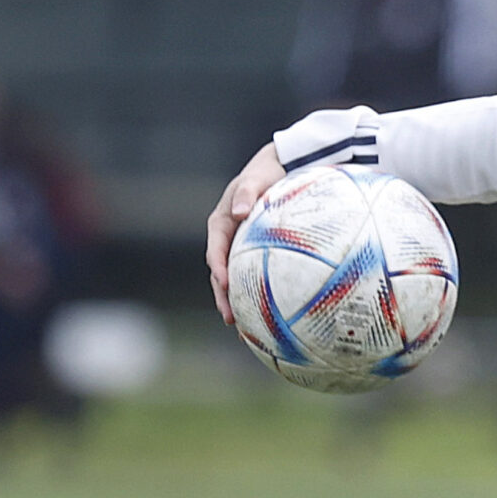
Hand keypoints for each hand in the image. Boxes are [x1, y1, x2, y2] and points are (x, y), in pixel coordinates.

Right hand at [205, 143, 285, 322]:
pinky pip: (253, 276)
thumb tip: (238, 212)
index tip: (223, 284)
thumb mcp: (256, 178)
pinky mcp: (255, 255)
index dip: (218, 269)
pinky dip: (258, 295)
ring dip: (236, 302)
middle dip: (223, 296)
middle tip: (231, 318)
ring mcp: (240, 249)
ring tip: (244, 329)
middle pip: (220, 273)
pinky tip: (270, 316)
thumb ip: (247, 192)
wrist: (281, 168)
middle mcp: (228, 240)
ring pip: (235, 279)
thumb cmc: (268, 172)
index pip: (215, 251)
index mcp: (222, 224)